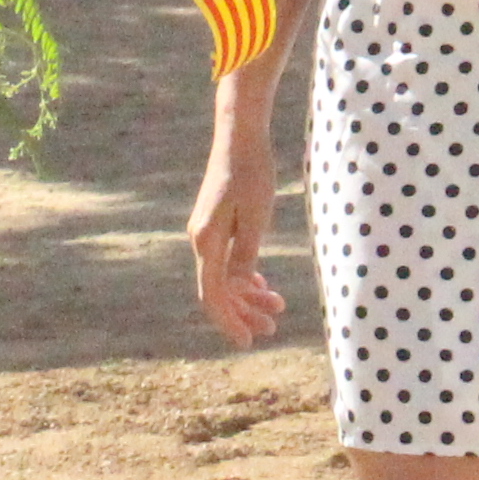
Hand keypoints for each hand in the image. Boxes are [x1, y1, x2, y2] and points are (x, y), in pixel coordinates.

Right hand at [187, 85, 283, 346]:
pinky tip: (264, 287)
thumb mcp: (256, 216)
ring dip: (247, 297)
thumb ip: (246, 254)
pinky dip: (245, 278)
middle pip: (217, 291)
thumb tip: (240, 287)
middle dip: (243, 314)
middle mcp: (200, 241)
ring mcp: (207, 234)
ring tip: (277, 308)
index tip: (248, 342)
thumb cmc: (252, 173)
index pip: (213, 295)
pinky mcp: (216, 226)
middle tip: (271, 329)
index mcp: (207, 241)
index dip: (229, 322)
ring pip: (224, 278)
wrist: (240, 137)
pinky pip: (227, 262)